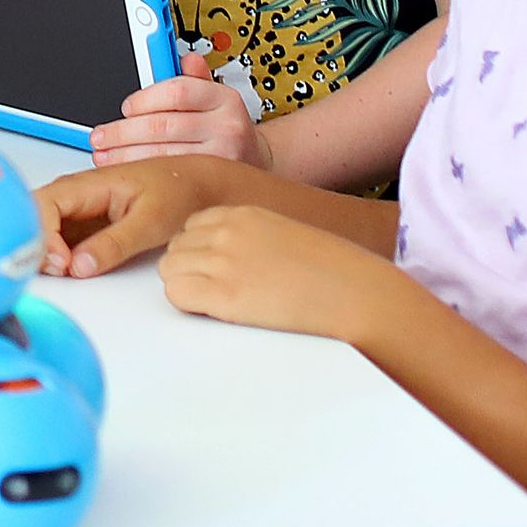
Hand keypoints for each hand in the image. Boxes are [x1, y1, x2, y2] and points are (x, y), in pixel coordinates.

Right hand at [34, 157, 233, 278]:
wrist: (201, 186)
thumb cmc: (180, 191)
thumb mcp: (150, 222)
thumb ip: (114, 244)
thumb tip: (80, 265)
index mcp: (89, 183)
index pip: (43, 205)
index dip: (42, 235)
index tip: (61, 262)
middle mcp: (77, 194)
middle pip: (34, 218)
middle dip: (37, 246)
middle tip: (60, 271)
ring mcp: (79, 211)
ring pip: (43, 230)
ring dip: (46, 254)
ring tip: (67, 272)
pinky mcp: (86, 227)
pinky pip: (59, 241)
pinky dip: (58, 258)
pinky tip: (71, 270)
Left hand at [90, 52, 270, 167]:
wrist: (257, 160)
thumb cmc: (226, 126)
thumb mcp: (215, 96)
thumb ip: (195, 79)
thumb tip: (186, 59)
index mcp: (223, 97)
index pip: (178, 91)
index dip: (145, 98)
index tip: (125, 107)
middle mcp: (227, 125)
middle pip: (164, 125)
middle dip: (123, 132)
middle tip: (100, 136)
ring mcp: (223, 154)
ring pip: (164, 153)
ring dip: (126, 155)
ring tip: (105, 155)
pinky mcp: (214, 179)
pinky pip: (172, 174)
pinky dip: (145, 171)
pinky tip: (128, 169)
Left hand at [159, 204, 410, 344]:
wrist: (356, 293)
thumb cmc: (333, 272)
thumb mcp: (285, 235)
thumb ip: (252, 238)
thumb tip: (231, 257)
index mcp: (244, 214)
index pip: (192, 226)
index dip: (198, 251)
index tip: (215, 270)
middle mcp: (228, 232)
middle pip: (176, 248)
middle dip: (189, 270)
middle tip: (215, 292)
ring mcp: (223, 261)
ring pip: (170, 270)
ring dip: (187, 287)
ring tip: (219, 304)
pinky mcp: (225, 295)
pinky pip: (177, 294)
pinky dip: (188, 305)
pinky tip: (217, 312)